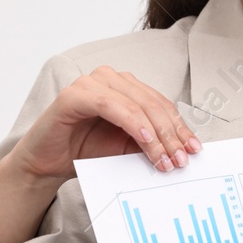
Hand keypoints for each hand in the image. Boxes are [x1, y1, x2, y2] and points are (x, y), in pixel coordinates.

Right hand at [10, 65, 200, 183]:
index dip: (180, 127)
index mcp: (127, 87)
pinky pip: (111, 105)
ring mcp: (92, 83)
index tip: (194, 149)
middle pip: (153, 104)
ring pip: (136, 105)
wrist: (48, 163)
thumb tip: (185, 149)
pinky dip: (131, 121)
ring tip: (165, 158)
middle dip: (171, 134)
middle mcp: (111, 79)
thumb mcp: (128, 147)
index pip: (162, 105)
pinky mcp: (74, 94)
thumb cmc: (86, 151)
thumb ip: (152, 142)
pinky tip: (144, 138)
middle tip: (181, 159)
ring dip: (155, 133)